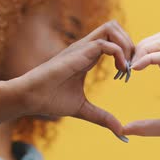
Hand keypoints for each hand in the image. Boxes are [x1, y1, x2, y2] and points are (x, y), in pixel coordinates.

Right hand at [15, 21, 133, 138]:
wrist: (29, 97)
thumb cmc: (50, 100)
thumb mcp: (83, 109)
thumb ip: (103, 117)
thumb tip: (121, 132)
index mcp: (87, 56)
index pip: (113, 39)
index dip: (126, 53)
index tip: (127, 74)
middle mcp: (85, 47)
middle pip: (114, 27)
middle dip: (129, 43)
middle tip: (130, 68)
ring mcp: (81, 47)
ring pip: (111, 28)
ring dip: (125, 45)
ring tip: (125, 68)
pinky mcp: (78, 53)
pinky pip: (104, 44)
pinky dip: (118, 54)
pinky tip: (119, 71)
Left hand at [123, 33, 159, 148]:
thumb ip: (145, 127)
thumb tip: (124, 130)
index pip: (153, 53)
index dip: (136, 58)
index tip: (124, 74)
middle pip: (156, 39)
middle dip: (137, 47)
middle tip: (125, 66)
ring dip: (142, 48)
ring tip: (131, 66)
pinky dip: (147, 57)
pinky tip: (136, 69)